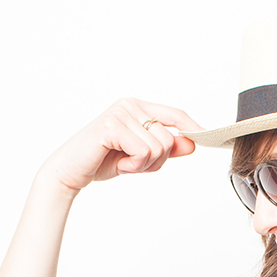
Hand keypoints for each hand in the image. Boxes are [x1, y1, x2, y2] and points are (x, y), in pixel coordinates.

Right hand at [40, 99, 202, 193]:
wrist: (69, 171)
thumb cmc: (101, 161)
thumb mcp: (140, 156)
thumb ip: (165, 149)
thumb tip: (192, 143)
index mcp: (137, 107)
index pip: (175, 114)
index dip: (193, 127)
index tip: (207, 137)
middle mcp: (130, 105)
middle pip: (170, 138)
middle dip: (157, 161)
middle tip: (134, 164)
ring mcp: (120, 113)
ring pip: (159, 147)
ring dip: (144, 165)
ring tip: (123, 163)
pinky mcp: (112, 126)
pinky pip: (144, 152)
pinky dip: (135, 166)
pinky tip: (118, 164)